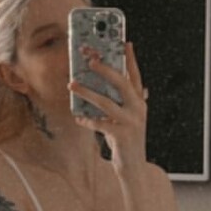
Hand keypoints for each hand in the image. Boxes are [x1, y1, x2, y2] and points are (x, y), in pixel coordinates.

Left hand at [68, 41, 148, 170]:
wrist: (134, 167)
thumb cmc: (125, 139)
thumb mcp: (127, 118)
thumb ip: (122, 101)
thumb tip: (105, 83)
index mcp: (139, 102)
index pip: (135, 75)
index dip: (130, 59)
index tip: (125, 42)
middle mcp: (138, 109)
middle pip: (122, 83)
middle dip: (105, 69)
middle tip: (89, 59)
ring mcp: (131, 122)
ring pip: (106, 102)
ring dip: (87, 92)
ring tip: (71, 84)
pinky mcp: (122, 135)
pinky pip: (100, 123)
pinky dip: (87, 120)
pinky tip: (78, 117)